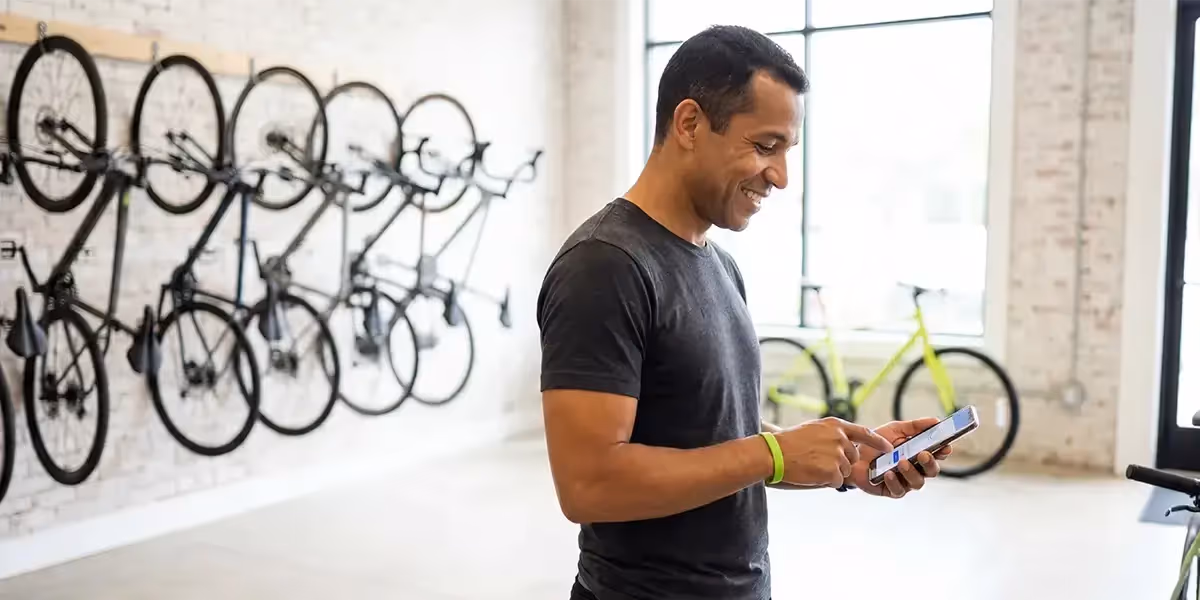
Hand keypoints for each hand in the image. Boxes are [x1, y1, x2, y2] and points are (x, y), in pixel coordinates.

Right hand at [773, 417, 892, 488]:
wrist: (774, 453)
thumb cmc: (790, 442)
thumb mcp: (815, 429)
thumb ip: (834, 434)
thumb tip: (848, 445)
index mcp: (836, 426)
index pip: (864, 432)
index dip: (877, 442)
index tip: (888, 448)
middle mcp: (840, 438)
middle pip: (853, 457)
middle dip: (842, 463)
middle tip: (820, 461)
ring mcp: (837, 455)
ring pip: (845, 471)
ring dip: (832, 472)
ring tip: (813, 465)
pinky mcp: (832, 471)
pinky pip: (837, 481)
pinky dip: (826, 481)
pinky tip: (812, 473)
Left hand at [849, 417, 952, 498]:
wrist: (854, 454)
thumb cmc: (877, 443)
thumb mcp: (895, 429)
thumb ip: (915, 426)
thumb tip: (936, 421)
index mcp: (919, 454)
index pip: (937, 454)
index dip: (943, 451)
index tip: (945, 446)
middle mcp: (916, 469)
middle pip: (931, 471)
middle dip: (930, 463)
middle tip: (923, 454)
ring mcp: (905, 481)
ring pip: (917, 482)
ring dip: (911, 472)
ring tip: (902, 462)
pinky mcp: (892, 490)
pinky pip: (898, 490)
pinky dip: (894, 481)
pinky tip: (889, 473)